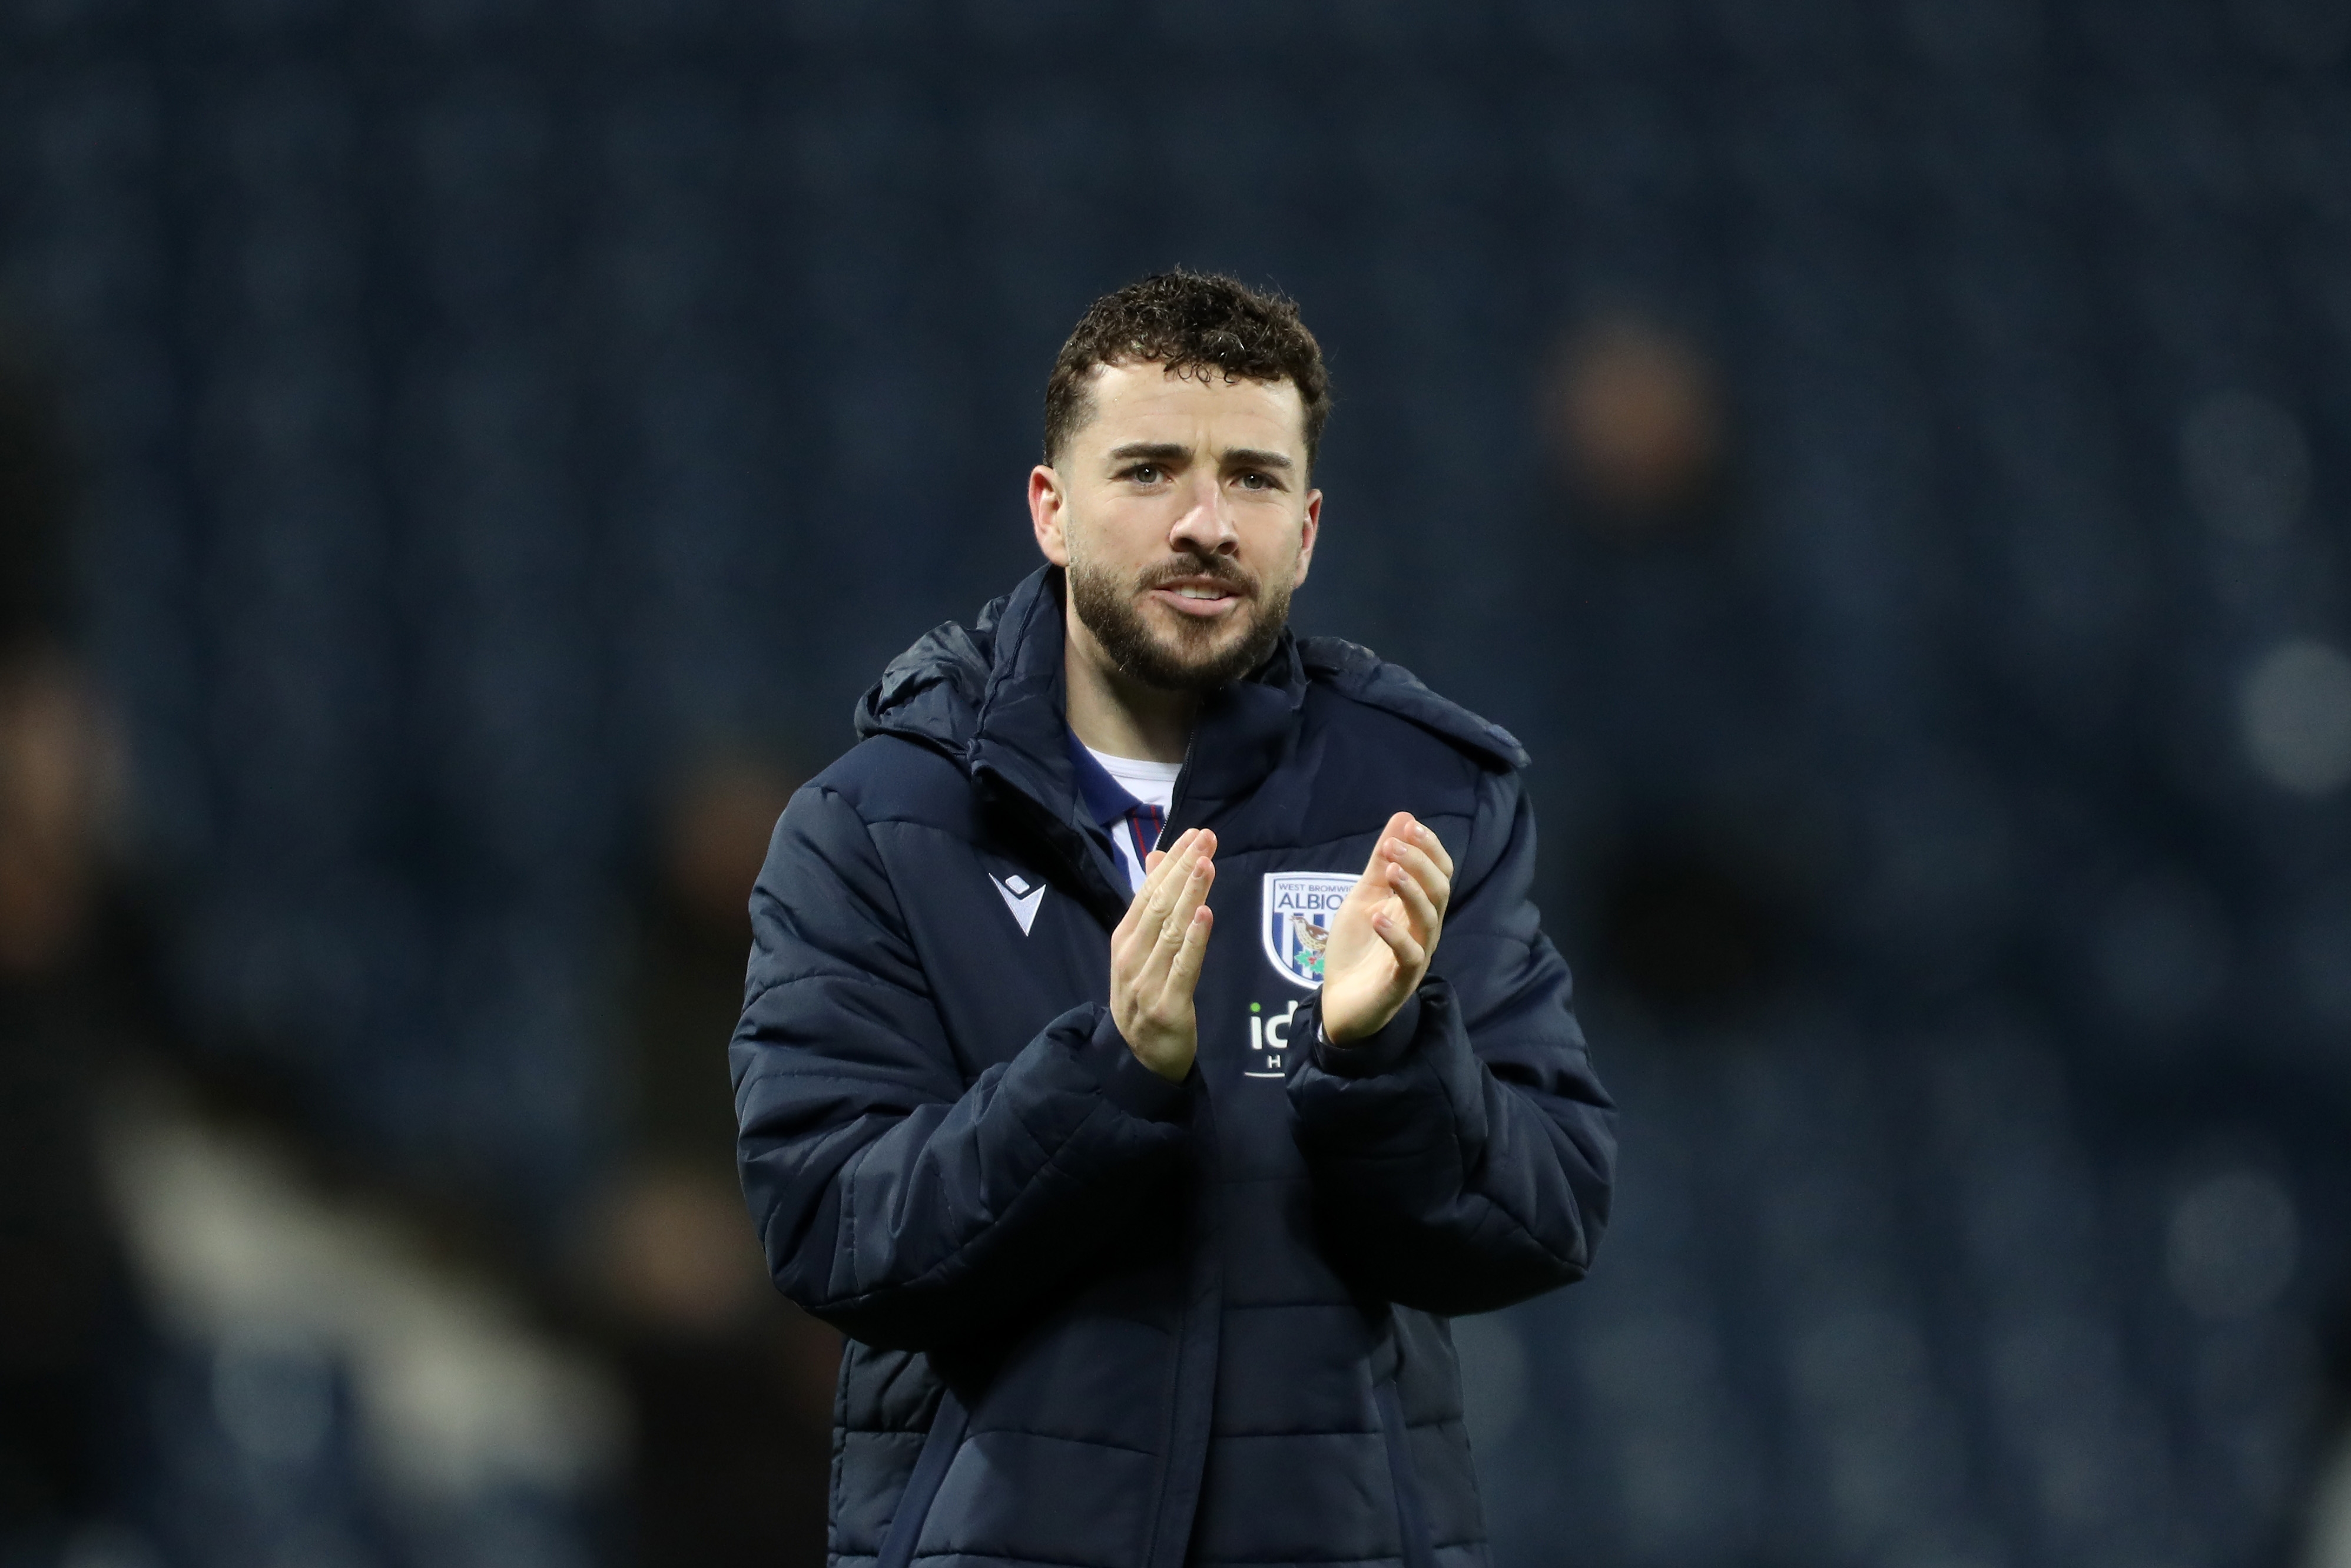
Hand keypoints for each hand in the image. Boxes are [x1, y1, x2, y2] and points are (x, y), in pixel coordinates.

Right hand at [1110, 828, 1216, 1080]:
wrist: (1140, 1059)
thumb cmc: (1145, 996)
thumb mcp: (1140, 950)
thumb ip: (1150, 905)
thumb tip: (1158, 856)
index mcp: (1124, 940)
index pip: (1148, 892)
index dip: (1171, 862)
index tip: (1195, 835)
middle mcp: (1131, 957)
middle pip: (1159, 905)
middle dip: (1184, 869)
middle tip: (1208, 839)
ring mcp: (1146, 982)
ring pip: (1171, 931)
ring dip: (1190, 895)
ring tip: (1206, 864)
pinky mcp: (1168, 1005)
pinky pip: (1183, 967)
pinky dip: (1194, 940)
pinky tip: (1205, 914)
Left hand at [1320, 813, 1452, 1044]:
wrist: (1340, 1003)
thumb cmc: (1357, 948)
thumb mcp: (1363, 897)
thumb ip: (1380, 862)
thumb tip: (1403, 817)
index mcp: (1418, 907)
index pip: (1440, 872)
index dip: (1430, 848)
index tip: (1409, 827)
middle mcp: (1424, 929)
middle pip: (1439, 890)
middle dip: (1419, 863)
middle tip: (1393, 846)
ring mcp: (1416, 955)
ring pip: (1429, 918)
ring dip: (1410, 890)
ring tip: (1389, 871)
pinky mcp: (1400, 980)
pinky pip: (1409, 956)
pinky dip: (1395, 934)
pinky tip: (1377, 917)